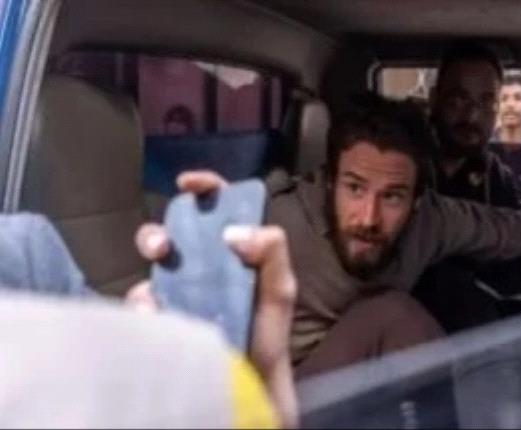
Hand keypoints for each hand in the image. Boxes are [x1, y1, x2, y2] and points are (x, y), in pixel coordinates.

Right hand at [130, 170, 298, 427]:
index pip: (219, 205)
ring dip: (144, 276)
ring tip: (156, 293)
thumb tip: (233, 232)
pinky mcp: (163, 313)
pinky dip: (145, 306)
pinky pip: (142, 300)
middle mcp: (203, 262)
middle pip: (172, 230)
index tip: (187, 183)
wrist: (250, 375)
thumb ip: (272, 252)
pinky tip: (157, 316)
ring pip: (150, 263)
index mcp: (235, 247)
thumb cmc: (268, 330)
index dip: (204, 187)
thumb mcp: (281, 289)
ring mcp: (180, 287)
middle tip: (162, 247)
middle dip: (157, 232)